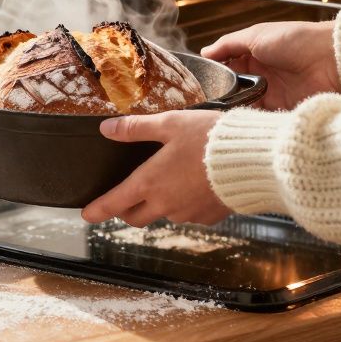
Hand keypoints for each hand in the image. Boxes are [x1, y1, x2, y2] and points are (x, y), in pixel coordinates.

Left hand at [81, 111, 232, 227]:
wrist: (253, 160)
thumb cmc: (210, 138)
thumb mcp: (170, 124)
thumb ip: (136, 128)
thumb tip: (107, 129)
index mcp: (150, 182)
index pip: (115, 203)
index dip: (97, 210)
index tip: (87, 215)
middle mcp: (166, 204)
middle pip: (136, 217)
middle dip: (127, 210)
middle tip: (126, 198)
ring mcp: (188, 214)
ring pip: (165, 214)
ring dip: (161, 203)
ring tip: (172, 179)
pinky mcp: (209, 217)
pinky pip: (190, 214)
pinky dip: (187, 202)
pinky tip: (197, 184)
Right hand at [201, 21, 339, 110]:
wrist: (331, 59)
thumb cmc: (296, 40)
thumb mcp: (256, 35)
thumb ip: (229, 44)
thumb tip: (205, 51)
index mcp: (254, 55)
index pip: (227, 68)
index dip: (213, 77)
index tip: (198, 86)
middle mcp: (262, 75)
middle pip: (234, 90)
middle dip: (221, 97)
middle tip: (205, 104)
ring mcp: (273, 94)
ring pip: (245, 106)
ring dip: (234, 109)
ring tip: (218, 113)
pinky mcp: (284, 110)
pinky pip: (262, 118)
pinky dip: (252, 120)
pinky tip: (240, 120)